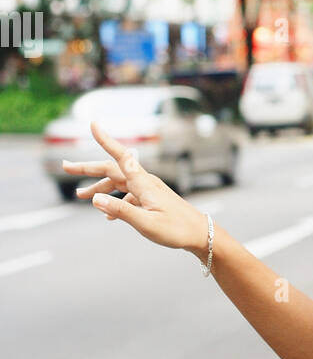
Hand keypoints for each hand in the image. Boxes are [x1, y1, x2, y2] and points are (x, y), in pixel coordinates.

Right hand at [62, 120, 208, 254]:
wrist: (201, 234)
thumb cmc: (176, 230)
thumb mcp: (146, 224)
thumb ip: (120, 211)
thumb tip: (95, 199)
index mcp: (143, 183)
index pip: (119, 157)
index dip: (105, 140)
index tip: (93, 124)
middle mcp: (145, 181)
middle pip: (111, 169)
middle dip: (88, 168)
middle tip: (64, 166)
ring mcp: (149, 190)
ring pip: (118, 182)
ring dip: (99, 188)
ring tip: (79, 196)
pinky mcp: (152, 199)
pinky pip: (128, 195)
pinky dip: (115, 201)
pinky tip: (108, 216)